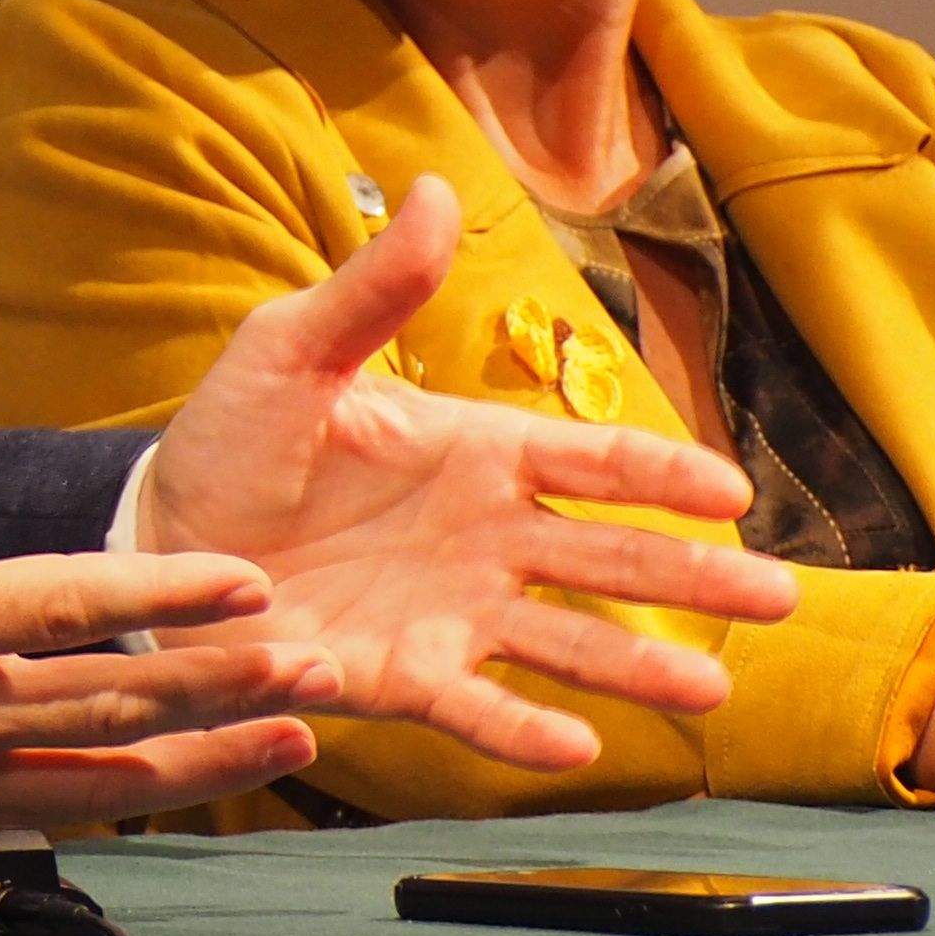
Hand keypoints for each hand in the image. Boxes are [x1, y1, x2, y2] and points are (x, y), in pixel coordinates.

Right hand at [0, 310, 342, 839]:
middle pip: (110, 700)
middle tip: (315, 660)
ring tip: (296, 733)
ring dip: (207, 754)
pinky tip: (197, 784)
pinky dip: (137, 803)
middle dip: (220, 679)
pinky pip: (57, 814)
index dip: (160, 595)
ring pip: (103, 774)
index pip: (62, 608)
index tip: (245, 582)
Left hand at [137, 171, 801, 771]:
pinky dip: (525, 730)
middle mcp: (483, 539)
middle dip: (693, 577)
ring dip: (637, 668)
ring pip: (567, 641)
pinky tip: (580, 749)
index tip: (733, 492)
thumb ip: (371, 289)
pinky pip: (476, 705)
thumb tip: (431, 186)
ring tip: (711, 695)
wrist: (156, 536)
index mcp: (473, 453)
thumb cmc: (228, 440)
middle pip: (610, 556)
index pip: (592, 461)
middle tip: (779, 601)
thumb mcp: (289, 352)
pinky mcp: (401, 674)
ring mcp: (451, 611)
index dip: (663, 472)